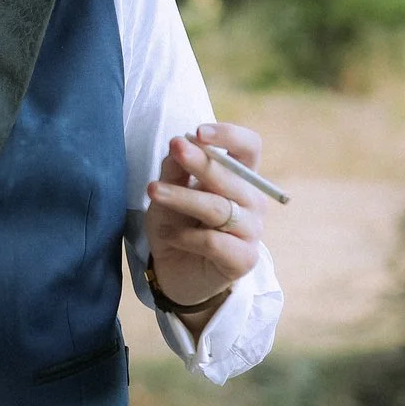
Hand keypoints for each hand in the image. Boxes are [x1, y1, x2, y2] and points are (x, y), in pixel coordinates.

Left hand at [145, 122, 267, 313]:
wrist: (173, 273)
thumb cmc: (176, 225)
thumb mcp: (168, 191)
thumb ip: (175, 169)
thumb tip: (179, 143)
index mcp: (239, 178)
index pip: (249, 148)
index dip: (229, 135)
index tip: (197, 132)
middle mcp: (252, 202)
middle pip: (234, 176)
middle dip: (202, 162)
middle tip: (175, 149)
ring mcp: (251, 231)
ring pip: (219, 208)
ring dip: (184, 197)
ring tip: (152, 191)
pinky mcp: (243, 259)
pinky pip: (214, 241)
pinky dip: (186, 236)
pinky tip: (168, 235)